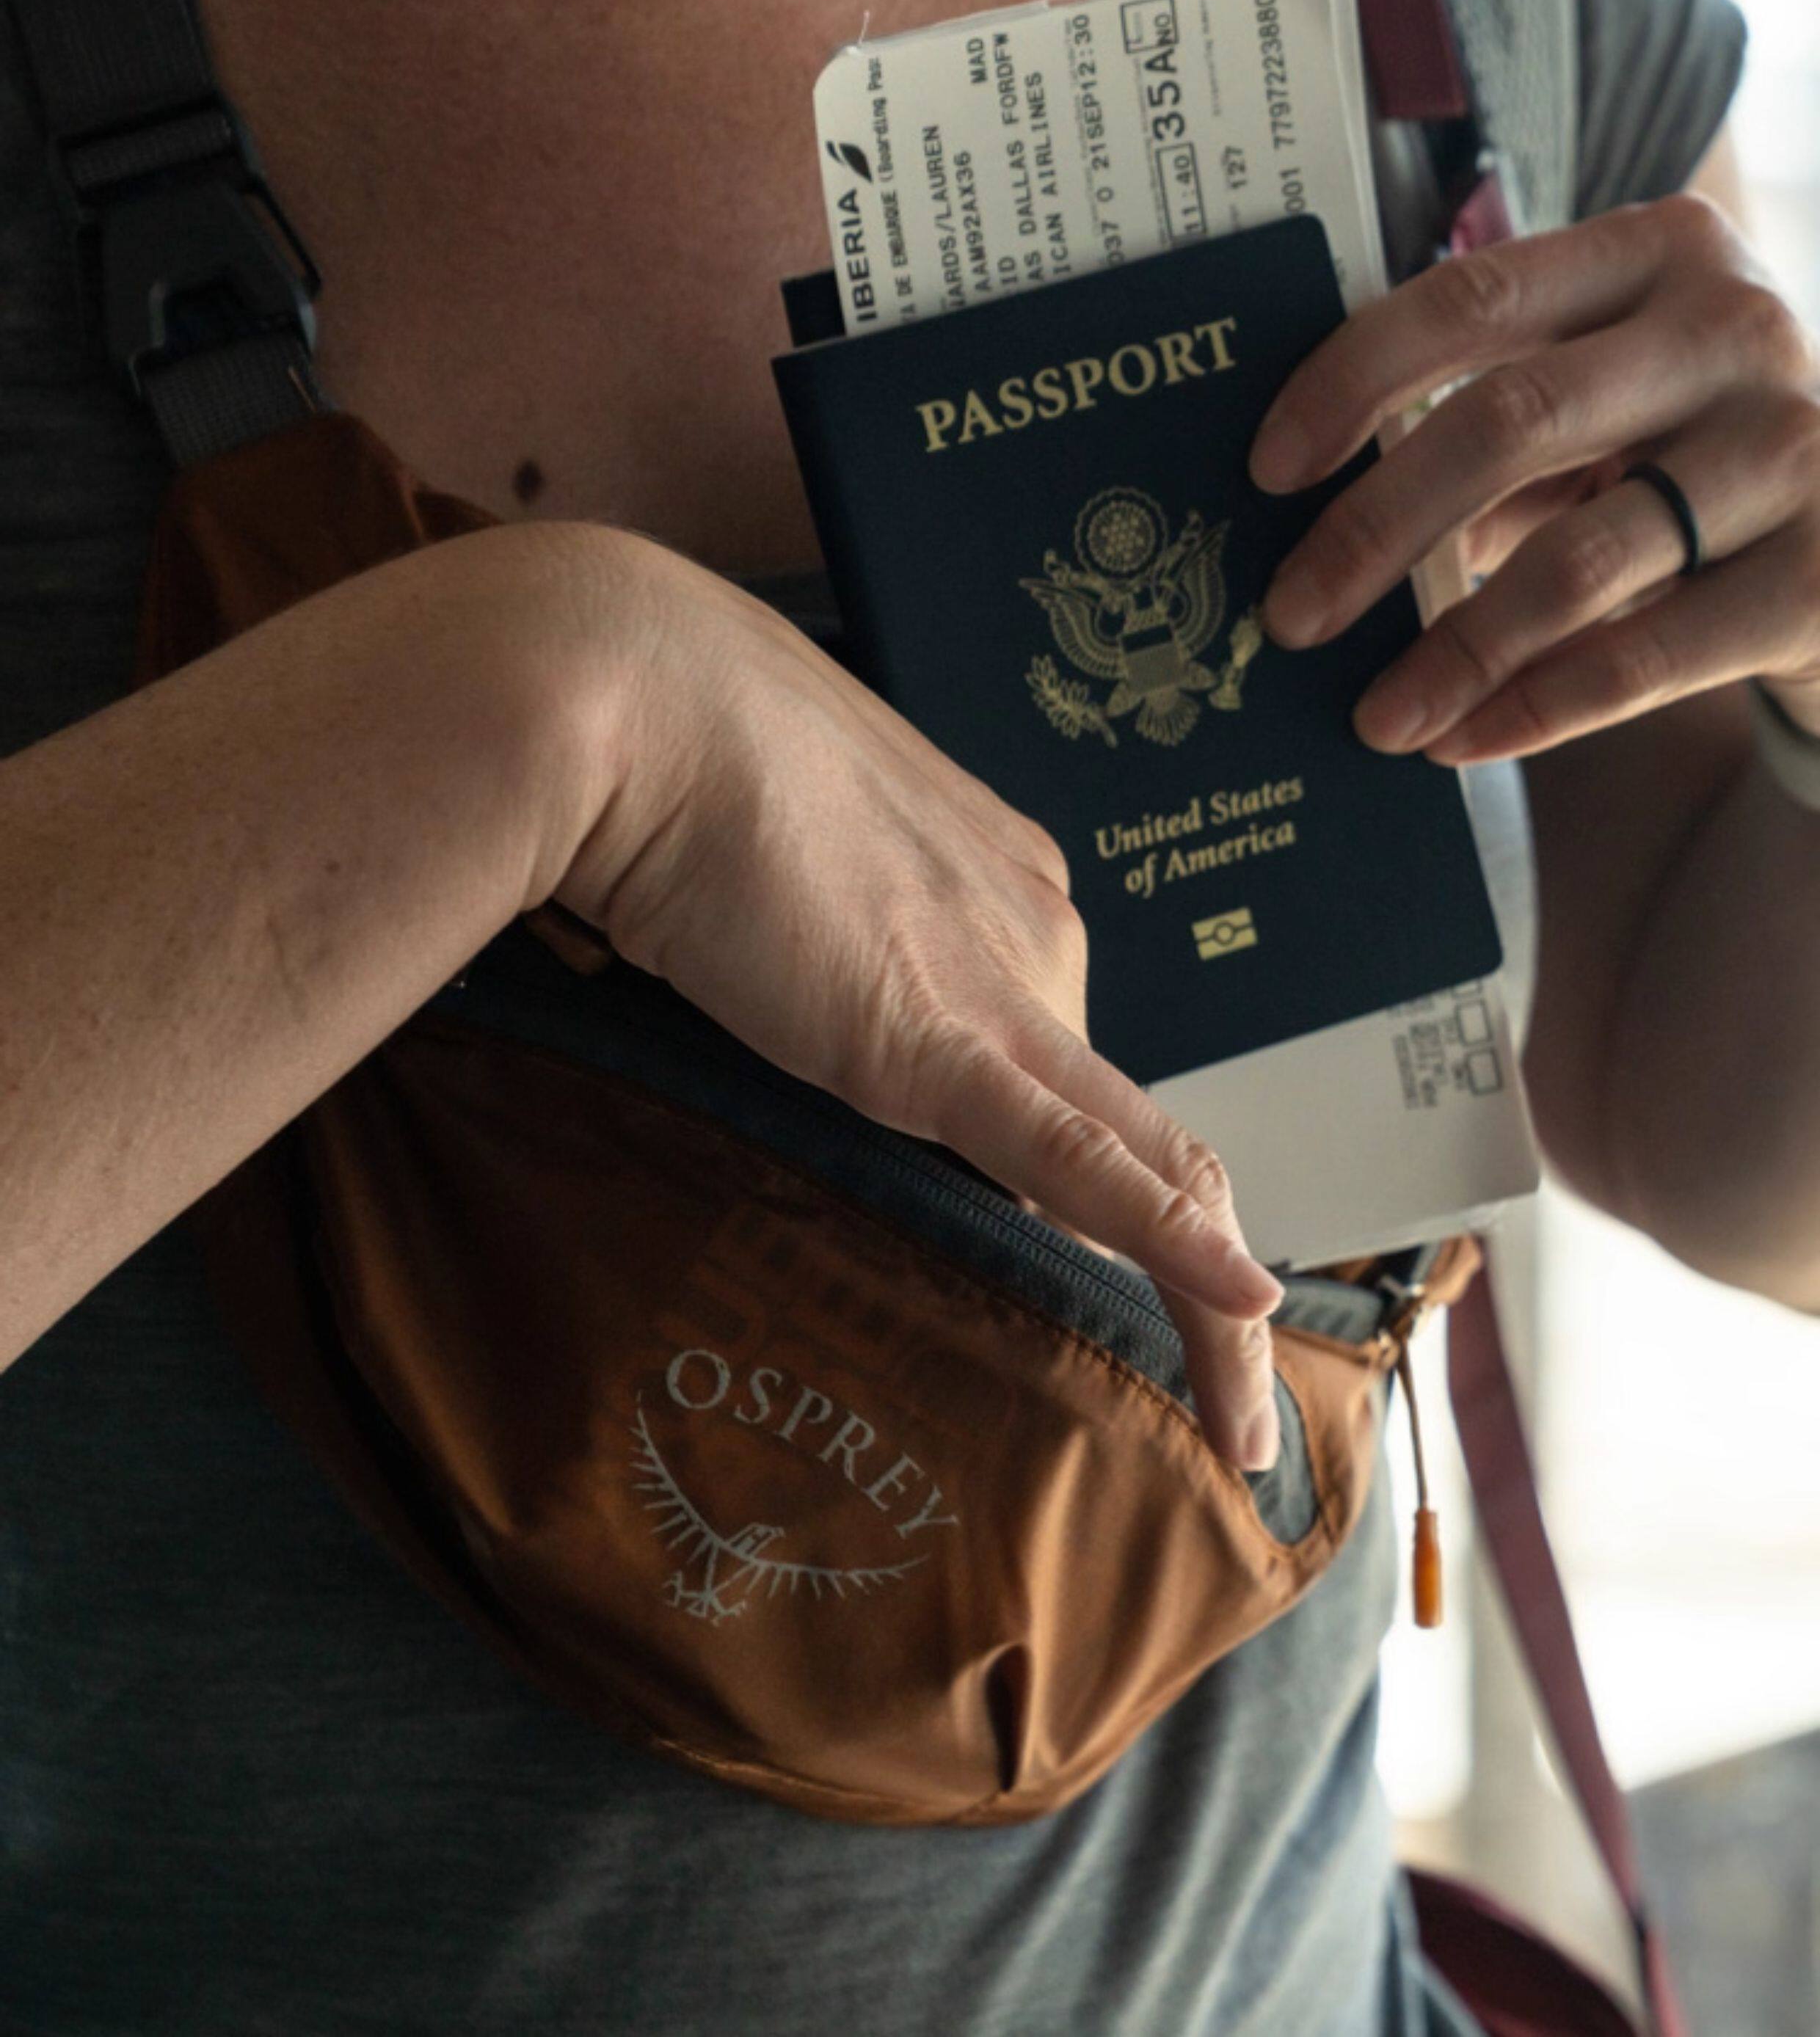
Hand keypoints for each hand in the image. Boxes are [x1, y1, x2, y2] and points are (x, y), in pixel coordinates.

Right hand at [531, 529, 1284, 1467]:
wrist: (626, 696)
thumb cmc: (661, 755)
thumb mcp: (762, 869)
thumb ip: (811, 951)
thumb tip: (789, 1005)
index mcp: (999, 887)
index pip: (1071, 1062)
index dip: (1114, 1174)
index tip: (1128, 1260)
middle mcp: (1032, 934)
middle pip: (1123, 1128)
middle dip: (1180, 1267)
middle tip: (1207, 1396)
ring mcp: (998, 985)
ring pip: (1143, 1168)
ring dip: (1207, 1310)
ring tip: (1237, 1434)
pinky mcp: (938, 1037)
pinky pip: (1080, 1161)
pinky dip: (1168, 1244)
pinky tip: (1244, 1321)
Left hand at [1247, 193, 1819, 757]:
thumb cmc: (1684, 449)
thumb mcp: (1603, 397)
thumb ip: (1488, 423)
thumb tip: (1309, 527)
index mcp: (1658, 251)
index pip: (1472, 296)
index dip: (1353, 380)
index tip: (1267, 470)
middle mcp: (1732, 330)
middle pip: (1507, 422)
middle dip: (1376, 528)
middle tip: (1289, 614)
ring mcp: (1790, 451)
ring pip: (1578, 560)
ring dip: (1453, 650)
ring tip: (1374, 717)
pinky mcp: (1818, 578)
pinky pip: (1643, 658)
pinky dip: (1534, 709)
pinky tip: (1459, 742)